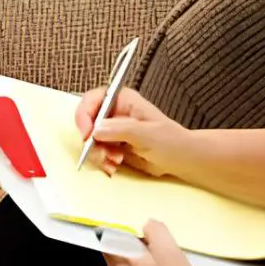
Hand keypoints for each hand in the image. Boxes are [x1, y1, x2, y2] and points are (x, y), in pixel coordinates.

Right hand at [74, 87, 188, 176]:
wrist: (180, 159)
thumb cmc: (170, 140)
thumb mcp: (147, 133)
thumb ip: (121, 130)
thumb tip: (96, 130)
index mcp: (122, 100)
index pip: (92, 100)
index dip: (84, 116)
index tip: (87, 134)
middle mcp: (113, 113)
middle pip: (87, 122)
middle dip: (92, 141)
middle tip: (105, 154)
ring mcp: (111, 130)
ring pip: (89, 141)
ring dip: (98, 154)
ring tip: (116, 161)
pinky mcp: (111, 145)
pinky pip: (96, 153)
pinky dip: (102, 161)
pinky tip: (114, 166)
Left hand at [103, 220, 217, 265]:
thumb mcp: (168, 247)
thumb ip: (154, 229)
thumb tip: (147, 225)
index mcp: (119, 264)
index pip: (107, 240)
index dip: (122, 232)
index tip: (136, 231)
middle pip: (118, 253)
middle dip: (134, 246)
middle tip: (154, 247)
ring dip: (141, 260)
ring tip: (162, 264)